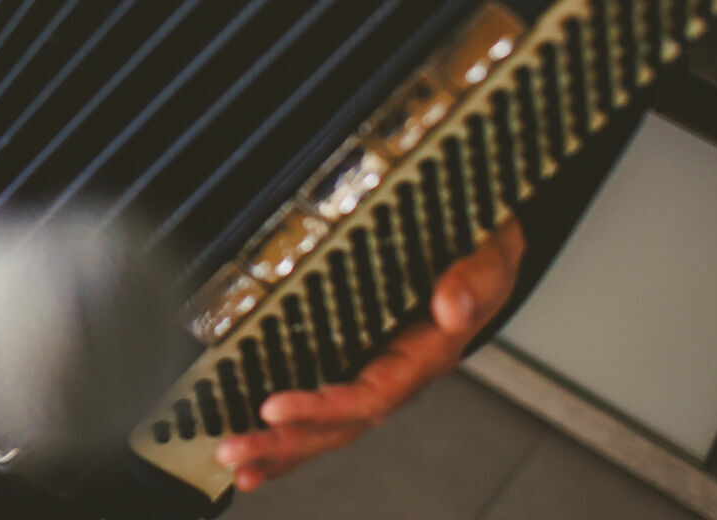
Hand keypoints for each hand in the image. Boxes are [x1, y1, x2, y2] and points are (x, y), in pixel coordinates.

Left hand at [215, 219, 524, 492]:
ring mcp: (371, 377)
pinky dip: (287, 433)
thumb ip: (471, 284)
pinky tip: (252, 448)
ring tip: (232, 459)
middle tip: (233, 451)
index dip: (321, 407)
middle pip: (336, 425)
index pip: (368, 396)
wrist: (480, 255)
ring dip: (277, 447)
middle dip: (284, 443)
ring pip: (323, 425)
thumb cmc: (476, 262)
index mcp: (422, 359)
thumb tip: (451, 305)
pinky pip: (319, 408)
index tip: (274, 407)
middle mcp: (393, 378)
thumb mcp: (484, 264)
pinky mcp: (351, 364)